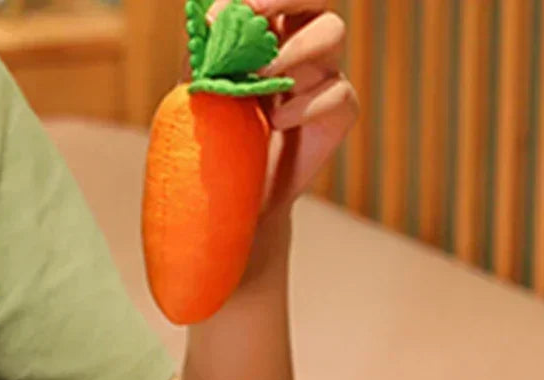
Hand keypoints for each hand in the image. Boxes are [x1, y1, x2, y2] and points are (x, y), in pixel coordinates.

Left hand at [209, 0, 358, 210]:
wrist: (239, 197)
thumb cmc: (220, 141)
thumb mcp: (202, 97)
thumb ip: (203, 61)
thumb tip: (204, 26)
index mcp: (269, 31)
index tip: (211, 21)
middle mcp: (302, 43)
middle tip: (253, 13)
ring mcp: (325, 74)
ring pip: (332, 32)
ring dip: (295, 48)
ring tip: (261, 76)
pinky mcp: (340, 111)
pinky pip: (337, 92)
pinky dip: (305, 104)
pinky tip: (276, 122)